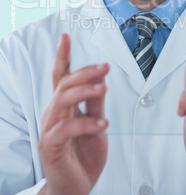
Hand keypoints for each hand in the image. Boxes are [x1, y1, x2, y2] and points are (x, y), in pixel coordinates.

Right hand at [38, 33, 108, 194]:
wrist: (75, 188)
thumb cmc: (83, 156)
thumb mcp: (95, 125)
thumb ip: (96, 104)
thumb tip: (102, 80)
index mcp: (64, 106)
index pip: (61, 76)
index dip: (63, 55)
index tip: (66, 37)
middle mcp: (54, 113)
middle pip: (65, 83)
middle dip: (85, 71)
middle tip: (105, 67)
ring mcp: (50, 128)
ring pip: (63, 99)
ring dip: (85, 91)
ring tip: (104, 88)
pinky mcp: (51, 146)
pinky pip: (65, 128)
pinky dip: (85, 123)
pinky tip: (102, 124)